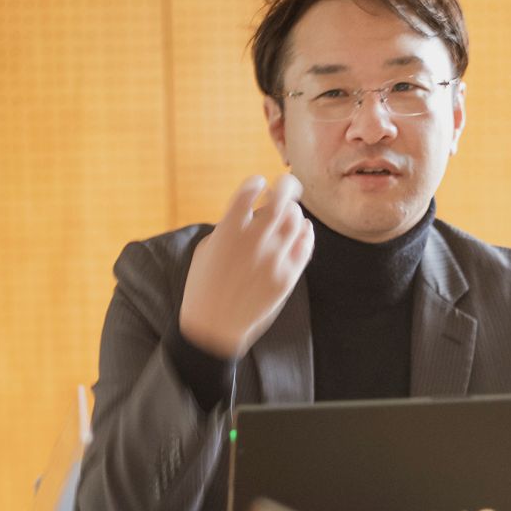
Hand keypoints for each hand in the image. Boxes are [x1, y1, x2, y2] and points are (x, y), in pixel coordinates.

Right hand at [178, 175, 314, 359]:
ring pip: (296, 220)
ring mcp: (273, 259)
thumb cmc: (204, 286)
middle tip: (288, 184)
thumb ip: (229, 226)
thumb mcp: (207, 250)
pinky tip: (301, 230)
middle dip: (287, 185)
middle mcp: (253, 241)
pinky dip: (305, 233)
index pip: (250, 189)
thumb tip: (252, 212)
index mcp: (228, 230)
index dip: (256, 182)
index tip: (259, 183)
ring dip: (294, 211)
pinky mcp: (287, 277)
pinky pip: (305, 245)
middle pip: (281, 198)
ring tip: (289, 214)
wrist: (212, 329)